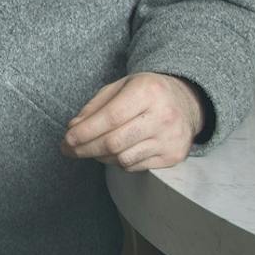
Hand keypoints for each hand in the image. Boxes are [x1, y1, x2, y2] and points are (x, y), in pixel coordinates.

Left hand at [62, 72, 202, 171]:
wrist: (187, 101)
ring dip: (100, 156)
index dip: (85, 132)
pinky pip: (135, 166)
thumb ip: (94, 107)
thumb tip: (73, 128)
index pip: (110, 118)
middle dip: (86, 149)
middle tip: (69, 150)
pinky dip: (118, 161)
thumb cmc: (145, 93)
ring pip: (122, 158)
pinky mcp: (174, 155)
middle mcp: (163, 116)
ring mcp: (171, 138)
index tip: (67, 139)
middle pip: (114, 142)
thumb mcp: (119, 87)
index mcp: (148, 92)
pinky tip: (116, 151)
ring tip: (93, 148)